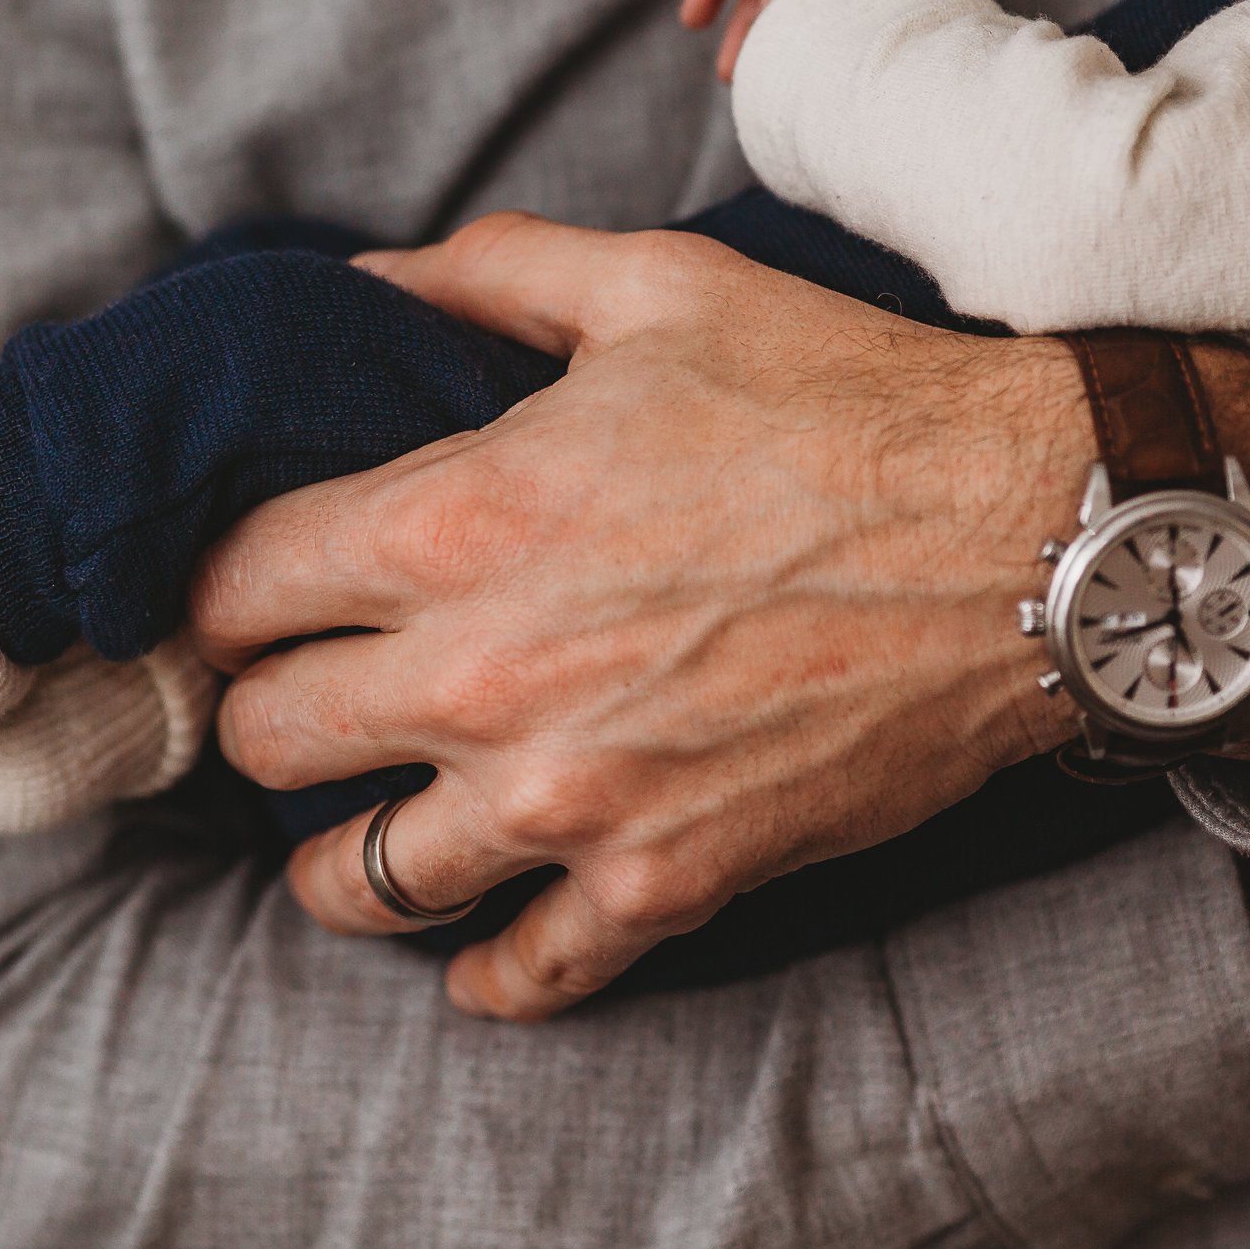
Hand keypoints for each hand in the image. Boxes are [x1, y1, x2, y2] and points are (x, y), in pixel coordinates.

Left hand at [188, 212, 1090, 1019]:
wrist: (1029, 540)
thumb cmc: (840, 401)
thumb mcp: (654, 290)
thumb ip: (484, 277)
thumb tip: (365, 282)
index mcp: (457, 519)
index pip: (237, 586)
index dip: (220, 590)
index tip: (241, 594)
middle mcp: (483, 674)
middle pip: (265, 738)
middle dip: (259, 710)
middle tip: (294, 693)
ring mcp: (570, 799)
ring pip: (357, 880)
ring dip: (330, 857)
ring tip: (346, 826)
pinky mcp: (665, 880)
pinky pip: (525, 971)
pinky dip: (487, 970)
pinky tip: (475, 946)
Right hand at [681, 0, 928, 80]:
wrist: (914, 78)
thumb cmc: (835, 65)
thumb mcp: (775, 50)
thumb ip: (763, 37)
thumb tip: (769, 60)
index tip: (693, 25)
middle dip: (756, 26)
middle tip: (736, 75)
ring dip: (803, 25)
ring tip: (790, 75)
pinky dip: (848, 20)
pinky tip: (846, 59)